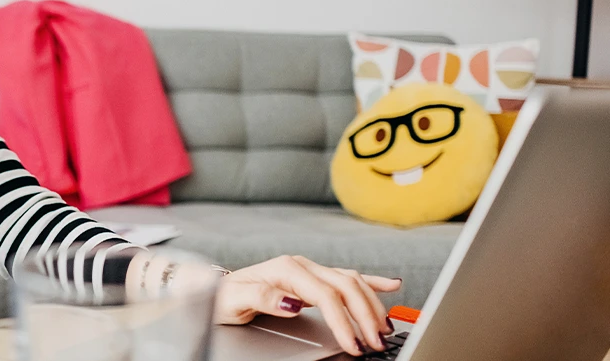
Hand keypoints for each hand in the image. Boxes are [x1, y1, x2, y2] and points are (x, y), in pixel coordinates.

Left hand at [214, 255, 401, 355]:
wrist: (217, 289)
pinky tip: (392, 284)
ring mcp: (310, 269)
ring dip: (372, 304)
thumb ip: (264, 298)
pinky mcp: (313, 277)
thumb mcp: (236, 299)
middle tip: (376, 342)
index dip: (344, 320)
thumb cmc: (225, 296)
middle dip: (365, 315)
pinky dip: (371, 281)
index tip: (354, 343)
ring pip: (352, 281)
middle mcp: (301, 265)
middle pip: (345, 287)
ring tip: (384, 328)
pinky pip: (348, 276)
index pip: (325, 296)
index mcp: (286, 268)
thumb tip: (293, 302)